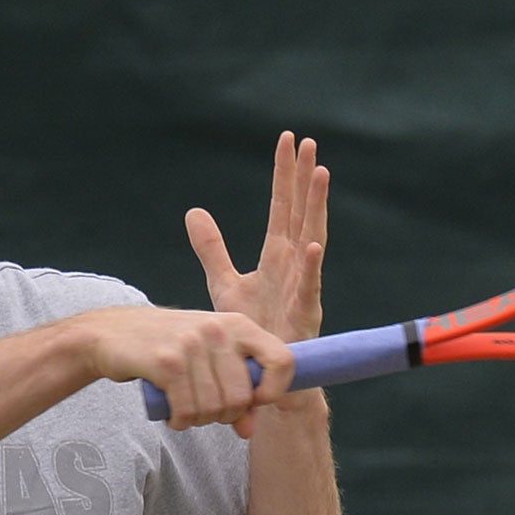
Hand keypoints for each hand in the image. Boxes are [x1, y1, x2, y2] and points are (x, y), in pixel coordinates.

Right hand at [75, 304, 293, 437]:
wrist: (111, 333)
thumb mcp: (208, 359)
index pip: (283, 360)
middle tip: (205, 411)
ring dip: (198, 420)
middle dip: (224, 416)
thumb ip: (234, 389)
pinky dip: (180, 421)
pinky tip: (172, 415)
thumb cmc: (168, 348)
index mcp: (238, 324)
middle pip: (242, 397)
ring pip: (214, 408)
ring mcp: (192, 344)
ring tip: (184, 409)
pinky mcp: (166, 362)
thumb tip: (248, 430)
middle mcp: (217, 330)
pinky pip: (187, 410)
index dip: (273, 391)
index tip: (253, 402)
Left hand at [187, 131, 328, 345]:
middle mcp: (293, 263)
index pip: (281, 205)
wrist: (264, 374)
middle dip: (304, 178)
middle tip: (308, 143)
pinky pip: (309, 287)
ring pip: (312, 237)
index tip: (288, 140)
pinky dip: (311, 267)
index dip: (284, 174)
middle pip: (300, 212)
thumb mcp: (225, 283)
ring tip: (321, 174)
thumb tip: (193, 212)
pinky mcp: (304, 314)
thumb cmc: (253, 329)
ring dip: (317, 207)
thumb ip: (212, 248)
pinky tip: (312, 243)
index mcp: (277, 254)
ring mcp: (302, 286)